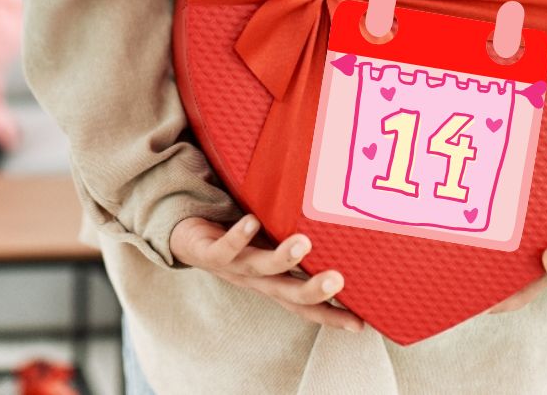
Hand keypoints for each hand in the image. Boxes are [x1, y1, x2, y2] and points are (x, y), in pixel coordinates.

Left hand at [170, 214, 363, 331]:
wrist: (185, 239)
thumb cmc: (240, 243)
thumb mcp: (272, 248)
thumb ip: (299, 248)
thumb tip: (341, 233)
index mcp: (274, 283)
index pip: (306, 305)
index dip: (332, 316)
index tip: (361, 324)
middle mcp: (257, 280)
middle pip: (288, 293)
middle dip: (313, 290)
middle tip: (338, 280)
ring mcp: (233, 267)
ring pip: (260, 267)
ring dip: (282, 257)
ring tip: (303, 243)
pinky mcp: (210, 253)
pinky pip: (224, 246)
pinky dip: (238, 236)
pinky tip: (252, 222)